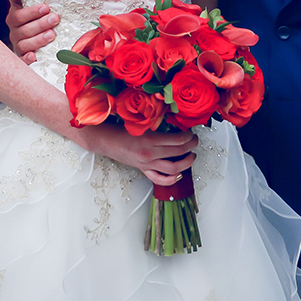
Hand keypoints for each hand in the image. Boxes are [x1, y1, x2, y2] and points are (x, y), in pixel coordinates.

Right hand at [4, 0, 58, 63]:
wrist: (30, 39)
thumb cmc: (30, 19)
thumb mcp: (23, 6)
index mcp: (14, 19)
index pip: (19, 16)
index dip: (32, 12)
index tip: (46, 7)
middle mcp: (14, 34)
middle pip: (24, 31)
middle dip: (40, 24)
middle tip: (55, 18)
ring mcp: (18, 47)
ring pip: (24, 45)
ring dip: (38, 40)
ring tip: (52, 35)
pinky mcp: (23, 60)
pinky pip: (22, 61)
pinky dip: (27, 59)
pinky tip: (35, 56)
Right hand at [79, 123, 198, 185]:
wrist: (105, 140)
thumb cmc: (121, 128)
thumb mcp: (140, 123)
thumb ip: (156, 123)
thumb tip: (174, 121)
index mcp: (151, 140)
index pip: (178, 140)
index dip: (189, 136)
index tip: (191, 132)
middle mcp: (150, 154)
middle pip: (179, 152)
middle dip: (191, 146)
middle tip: (195, 141)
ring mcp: (147, 164)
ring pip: (172, 169)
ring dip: (186, 163)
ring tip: (192, 156)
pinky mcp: (143, 169)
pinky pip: (159, 179)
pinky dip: (171, 179)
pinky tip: (179, 175)